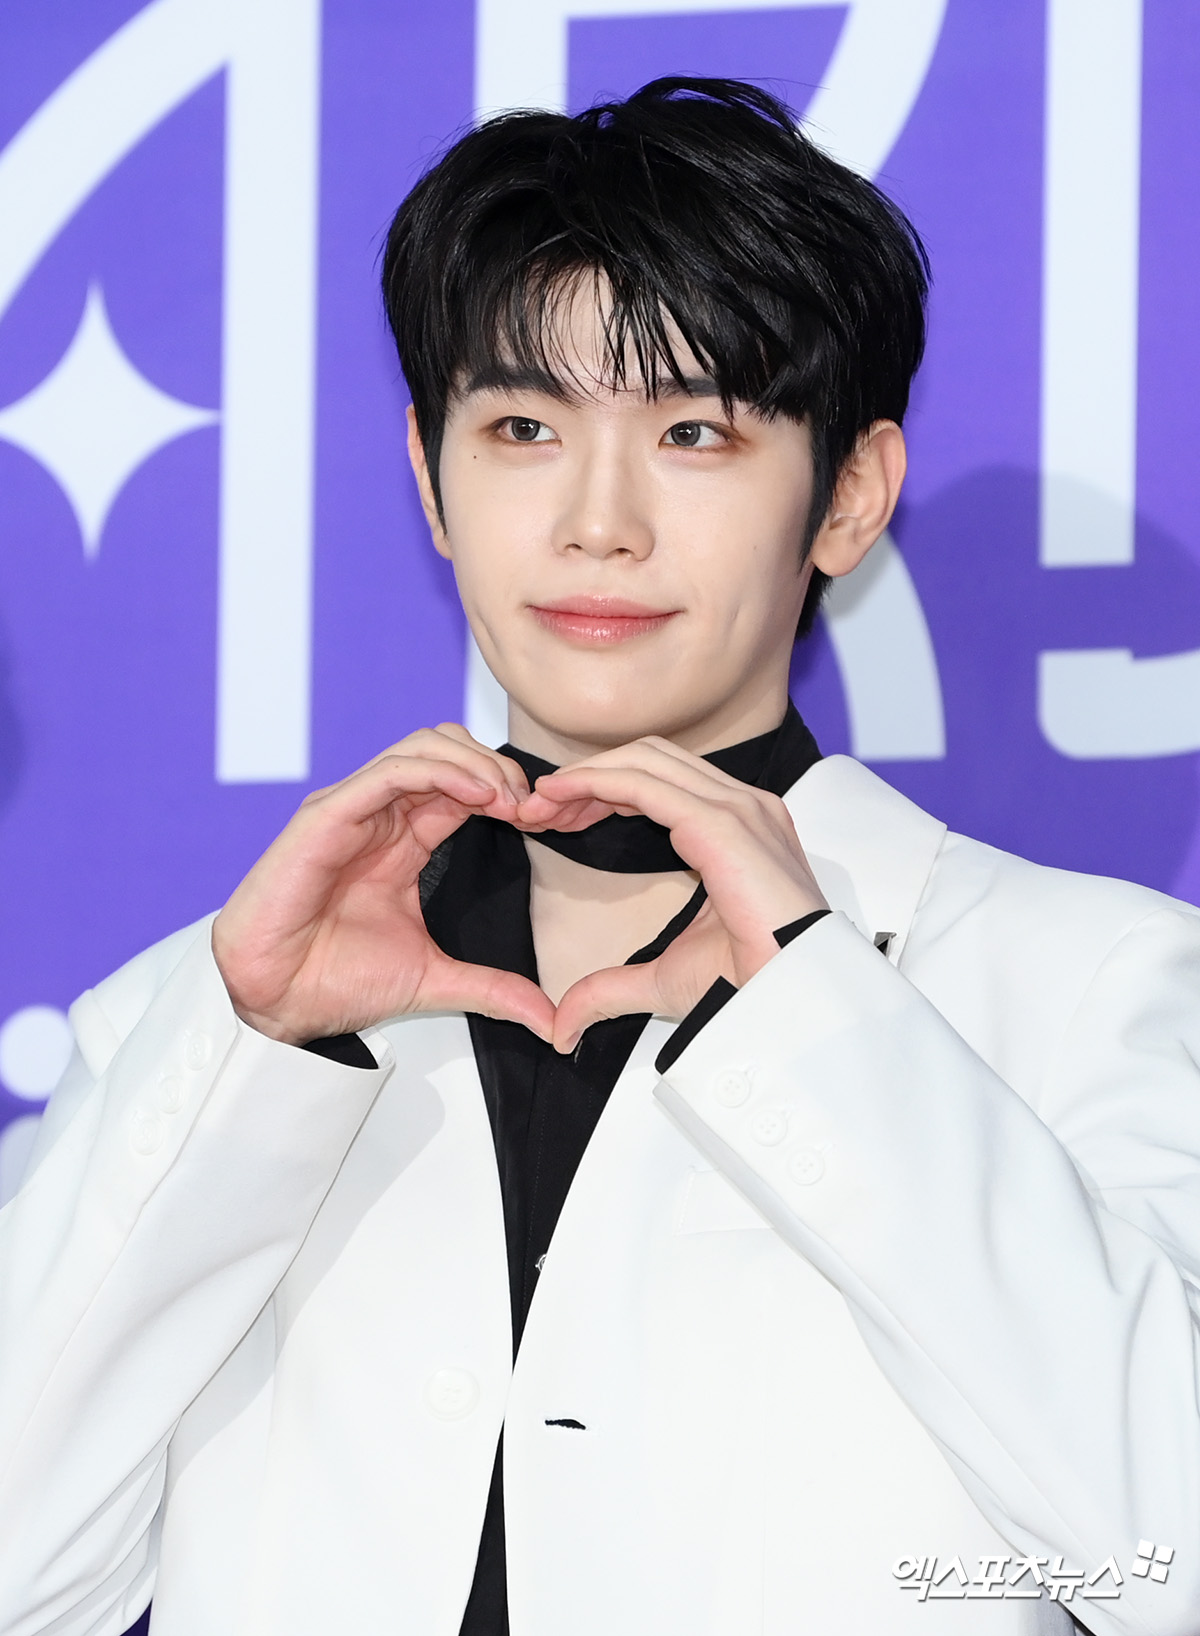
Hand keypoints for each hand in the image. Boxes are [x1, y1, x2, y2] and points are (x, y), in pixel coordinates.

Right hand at [211, 726, 554, 1044]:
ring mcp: (353, 809)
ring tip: (509, 799)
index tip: (543, 823)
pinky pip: (390, 772)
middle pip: (448, 751)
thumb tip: (549, 1021)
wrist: (278, 1001)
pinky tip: (477, 794)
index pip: (464, 787)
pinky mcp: (328, 814)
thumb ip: (493, 989)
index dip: (508, 794)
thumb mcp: (435, 980)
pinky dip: (439, 771)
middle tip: (531, 806)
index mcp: (404, 840)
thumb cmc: (335, 981)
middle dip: (497, 768)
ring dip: (475, 764)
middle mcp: (379, 815)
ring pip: (423, 748)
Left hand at [516, 737, 828, 1052]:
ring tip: (540, 804)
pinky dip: (595, 782)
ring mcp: (738, 808)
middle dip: (588, 778)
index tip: (555, 817)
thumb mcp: (663, 979)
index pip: (660, 782)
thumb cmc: (750, 985)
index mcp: (739, 829)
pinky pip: (644, 784)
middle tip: (537, 809)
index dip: (602, 790)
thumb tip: (566, 1022)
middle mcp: (742, 807)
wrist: (790, 1002)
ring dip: (585, 776)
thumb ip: (611, 988)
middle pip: (648, 760)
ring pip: (644, 761)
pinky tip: (561, 797)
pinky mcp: (724, 822)